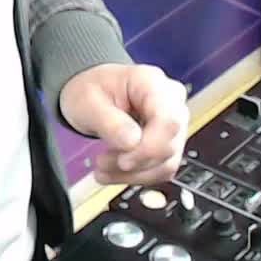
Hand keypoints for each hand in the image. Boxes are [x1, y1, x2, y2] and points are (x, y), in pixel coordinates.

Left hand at [59, 63, 188, 185]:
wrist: (91, 94)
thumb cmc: (92, 90)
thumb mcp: (89, 101)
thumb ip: (110, 121)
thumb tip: (132, 142)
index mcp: (153, 84)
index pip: (168, 121)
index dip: (149, 147)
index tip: (123, 160)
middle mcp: (171, 104)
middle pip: (169, 145)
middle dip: (134, 162)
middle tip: (102, 162)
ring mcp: (172, 126)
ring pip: (166, 163)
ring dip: (132, 174)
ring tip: (103, 168)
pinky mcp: (168, 144)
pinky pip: (160, 169)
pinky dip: (135, 176)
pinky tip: (114, 171)